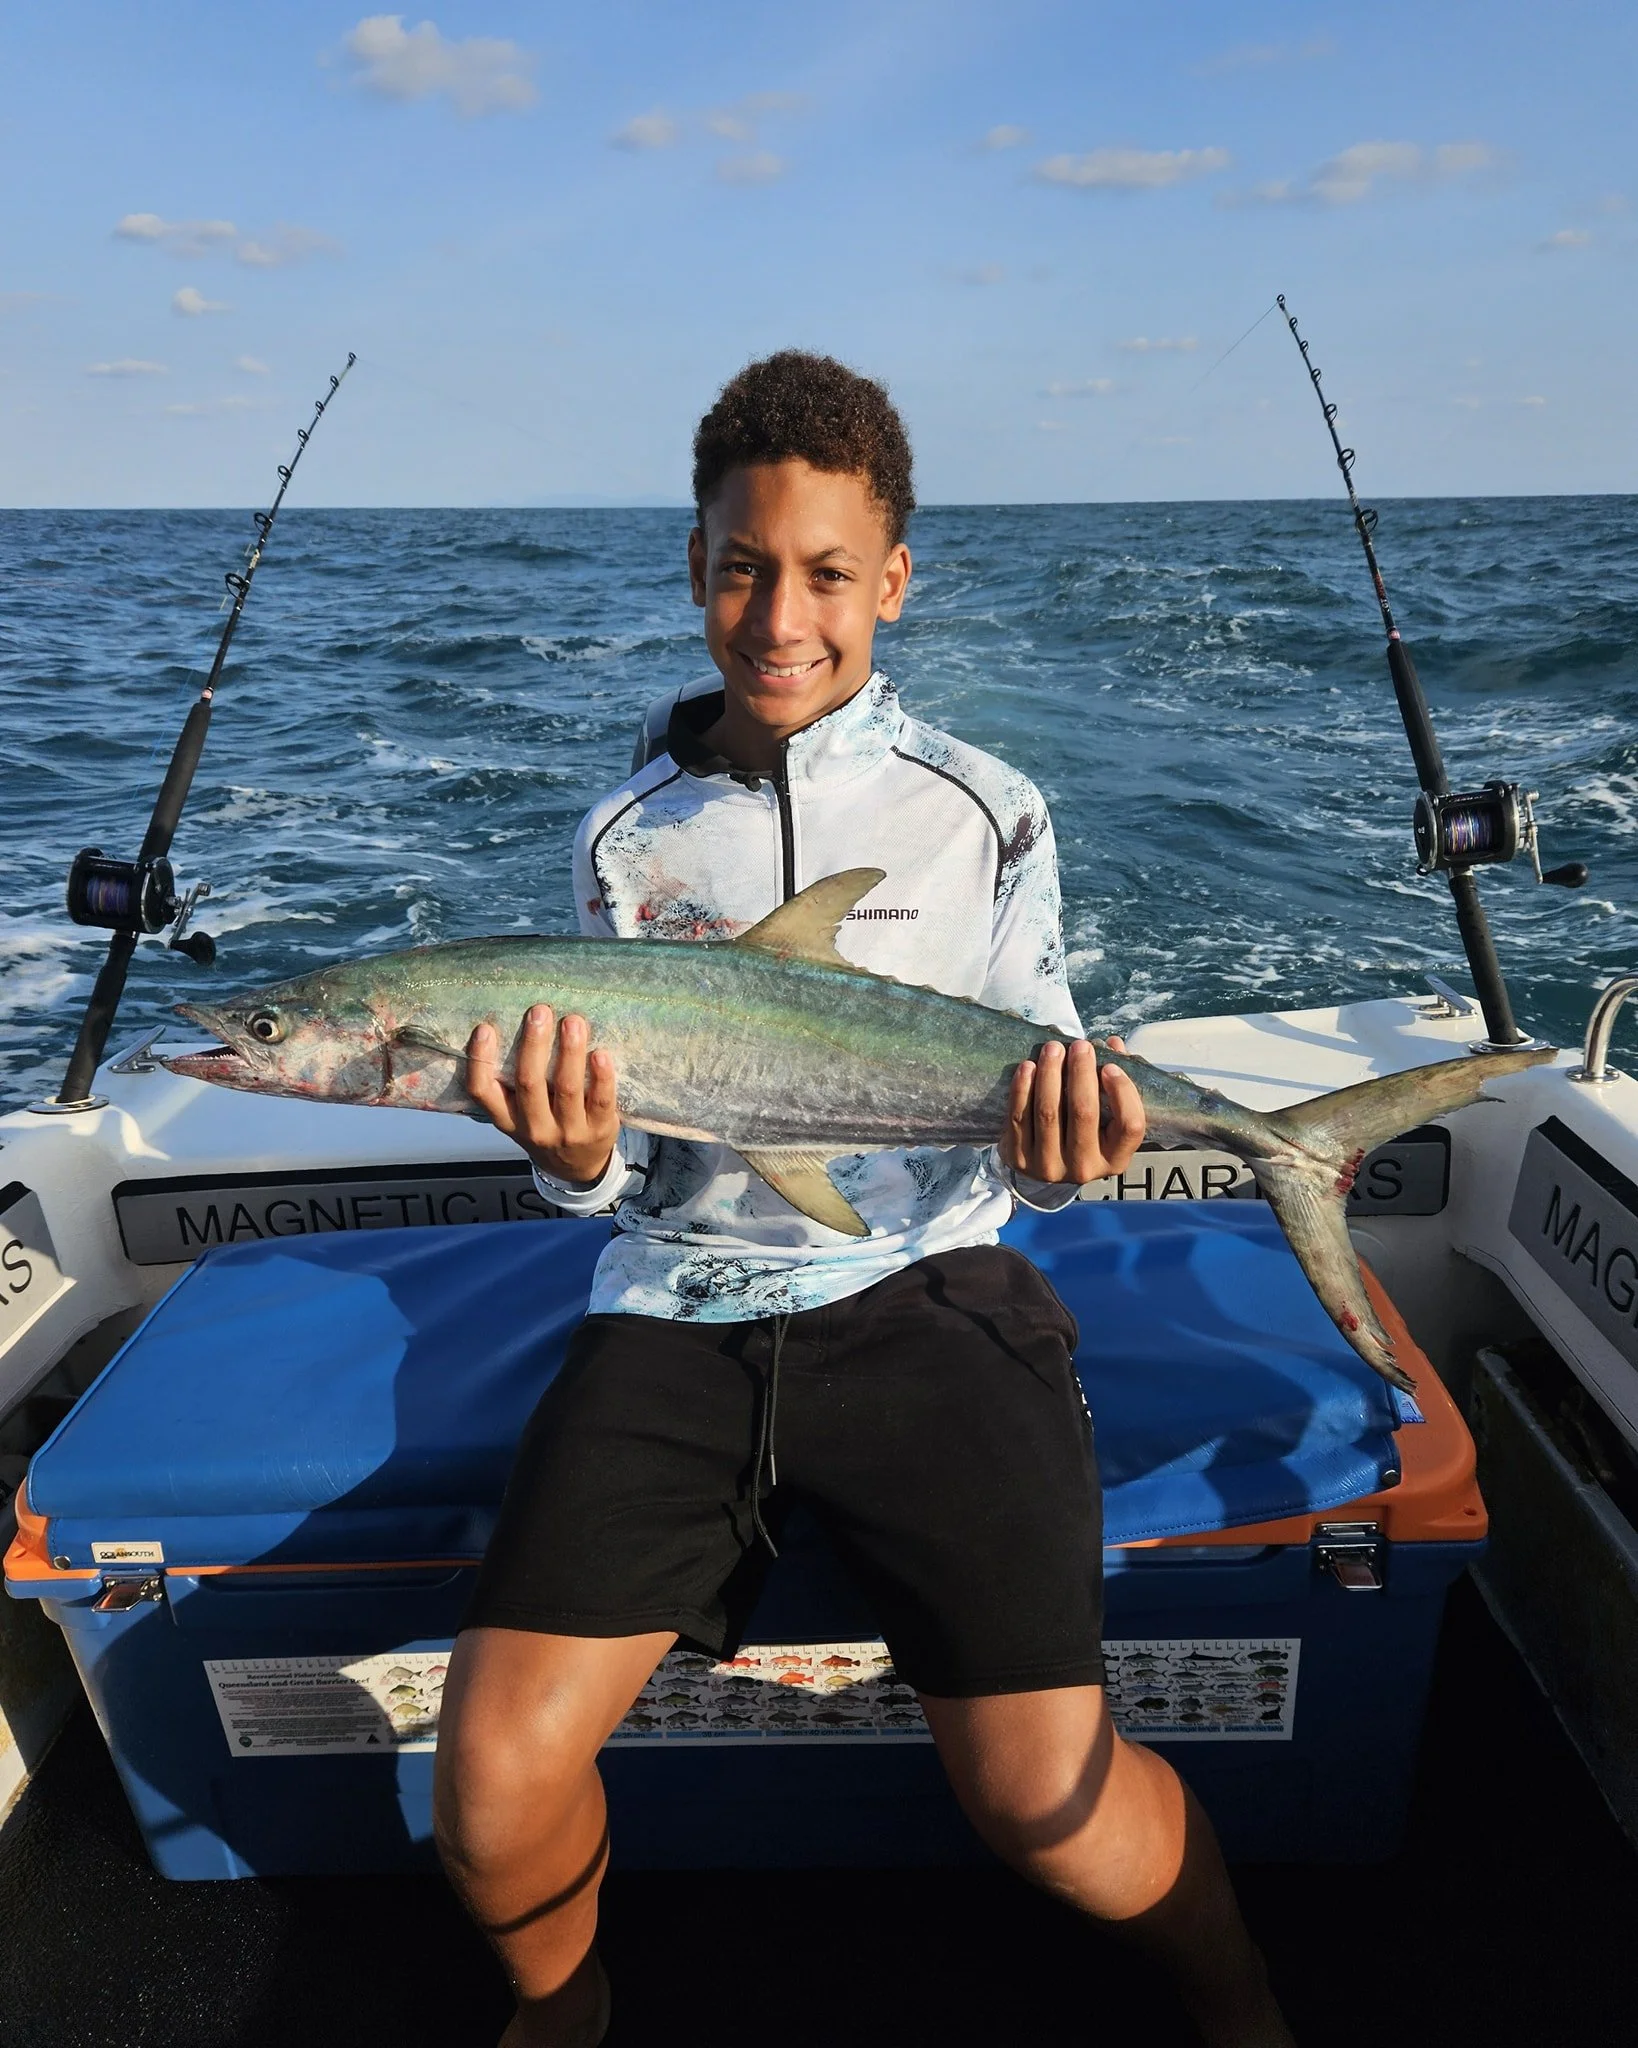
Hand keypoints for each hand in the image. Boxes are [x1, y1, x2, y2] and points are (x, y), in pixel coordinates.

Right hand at [464, 1007, 619, 1184]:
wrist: (577, 1168)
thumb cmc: (544, 1126)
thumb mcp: (517, 1116)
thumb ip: (510, 1085)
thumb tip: (507, 1025)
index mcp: (507, 1119)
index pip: (483, 1093)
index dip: (480, 1061)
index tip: (485, 1029)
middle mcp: (535, 1127)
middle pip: (530, 1083)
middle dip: (534, 1044)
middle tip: (539, 1011)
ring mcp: (569, 1131)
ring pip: (567, 1088)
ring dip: (569, 1052)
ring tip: (573, 1021)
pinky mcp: (600, 1129)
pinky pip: (601, 1100)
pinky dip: (602, 1076)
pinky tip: (600, 1053)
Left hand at [1001, 1035, 1144, 1184]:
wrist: (1045, 1162)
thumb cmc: (1084, 1131)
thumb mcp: (1107, 1116)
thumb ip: (1116, 1081)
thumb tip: (1113, 1044)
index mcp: (1115, 1159)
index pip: (1130, 1126)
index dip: (1122, 1092)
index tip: (1110, 1066)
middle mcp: (1085, 1168)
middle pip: (1084, 1112)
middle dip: (1081, 1071)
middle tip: (1079, 1045)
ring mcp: (1050, 1167)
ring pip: (1048, 1112)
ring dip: (1050, 1073)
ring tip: (1053, 1048)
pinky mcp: (1020, 1159)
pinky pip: (1019, 1118)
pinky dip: (1022, 1088)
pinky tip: (1028, 1067)